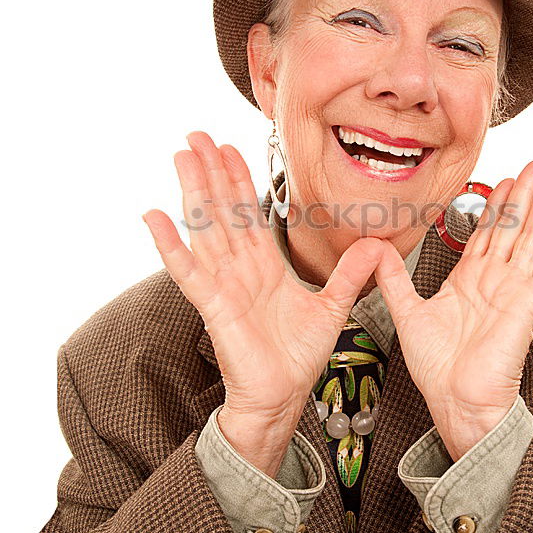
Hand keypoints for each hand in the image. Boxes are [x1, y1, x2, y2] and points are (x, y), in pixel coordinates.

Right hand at [142, 131, 385, 425]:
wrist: (282, 397)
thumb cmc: (298, 357)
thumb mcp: (332, 307)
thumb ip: (350, 274)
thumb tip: (376, 245)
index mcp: (264, 266)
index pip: (248, 213)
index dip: (238, 180)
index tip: (229, 147)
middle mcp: (240, 269)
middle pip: (222, 211)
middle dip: (211, 172)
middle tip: (197, 135)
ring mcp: (224, 285)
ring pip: (205, 229)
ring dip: (193, 192)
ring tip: (181, 157)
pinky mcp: (214, 306)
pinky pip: (189, 271)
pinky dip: (171, 245)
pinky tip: (156, 217)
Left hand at [374, 160, 532, 460]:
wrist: (456, 403)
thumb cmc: (437, 369)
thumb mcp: (407, 314)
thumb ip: (394, 279)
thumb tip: (375, 247)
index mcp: (469, 281)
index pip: (487, 233)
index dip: (496, 204)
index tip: (504, 179)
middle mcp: (495, 281)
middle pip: (513, 227)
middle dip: (524, 194)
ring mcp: (514, 291)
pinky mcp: (529, 306)